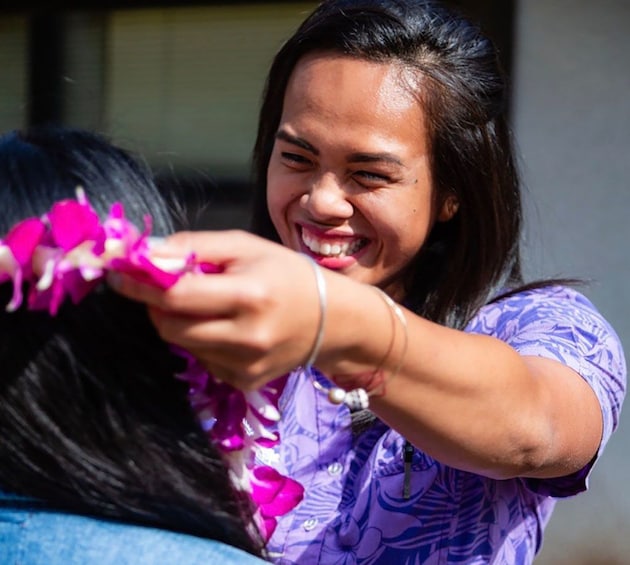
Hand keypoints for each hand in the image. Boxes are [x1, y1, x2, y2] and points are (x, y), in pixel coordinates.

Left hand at [109, 230, 322, 389]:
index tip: (119, 274)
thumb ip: (195, 246)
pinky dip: (201, 341)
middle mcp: (247, 337)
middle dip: (158, 306)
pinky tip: (227, 329)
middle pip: (170, 326)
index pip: (176, 295)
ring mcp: (245, 365)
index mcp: (249, 295)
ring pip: (182, 344)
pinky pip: (202, 360)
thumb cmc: (286, 274)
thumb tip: (145, 253)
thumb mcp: (245, 246)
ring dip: (180, 322)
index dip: (141, 284)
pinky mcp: (245, 382)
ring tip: (209, 305)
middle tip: (168, 288)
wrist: (332, 319)